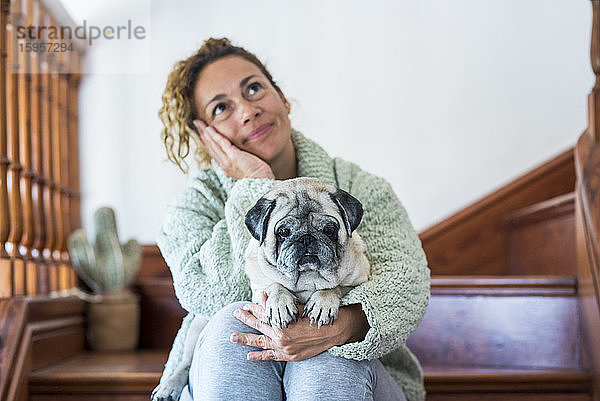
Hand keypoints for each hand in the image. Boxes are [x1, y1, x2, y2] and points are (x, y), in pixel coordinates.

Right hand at [194, 120, 274, 179]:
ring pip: (213, 144)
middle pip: (210, 147)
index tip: (201, 135)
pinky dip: (215, 135)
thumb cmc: (258, 176)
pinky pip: (221, 143)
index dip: (207, 143)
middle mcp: (224, 164)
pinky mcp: (233, 156)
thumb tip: (241, 156)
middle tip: (197, 124)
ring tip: (199, 123)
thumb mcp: (245, 169)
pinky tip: (209, 129)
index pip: (214, 152)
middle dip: (203, 135)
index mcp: (226, 167)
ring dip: (205, 132)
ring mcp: (227, 160)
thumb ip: (240, 162)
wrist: (261, 182)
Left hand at [231, 291, 368, 361]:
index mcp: (282, 322)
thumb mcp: (297, 309)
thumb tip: (265, 296)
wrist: (331, 332)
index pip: (264, 313)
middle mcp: (280, 335)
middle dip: (246, 319)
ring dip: (245, 339)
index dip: (254, 309)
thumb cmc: (314, 318)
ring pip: (260, 342)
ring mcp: (283, 347)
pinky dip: (259, 356)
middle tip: (236, 314)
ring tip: (232, 337)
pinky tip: (249, 355)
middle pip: (258, 326)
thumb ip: (280, 305)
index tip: (245, 306)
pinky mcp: (288, 355)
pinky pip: (270, 356)